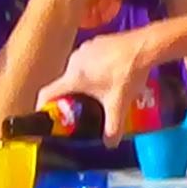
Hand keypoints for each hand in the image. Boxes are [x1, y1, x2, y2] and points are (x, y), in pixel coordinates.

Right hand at [41, 24, 160, 128]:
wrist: (144, 47)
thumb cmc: (128, 74)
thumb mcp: (119, 104)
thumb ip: (113, 128)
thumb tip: (110, 144)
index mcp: (74, 77)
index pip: (47, 93)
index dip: (42, 107)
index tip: (46, 116)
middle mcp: (74, 62)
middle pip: (64, 85)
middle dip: (70, 99)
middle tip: (81, 111)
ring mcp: (84, 50)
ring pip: (76, 72)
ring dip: (83, 85)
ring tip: (99, 95)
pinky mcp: (95, 43)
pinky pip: (87, 61)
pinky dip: (93, 71)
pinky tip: (108, 77)